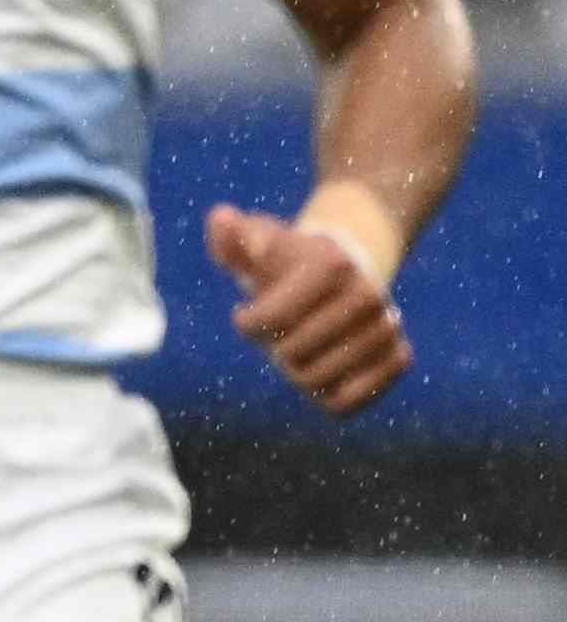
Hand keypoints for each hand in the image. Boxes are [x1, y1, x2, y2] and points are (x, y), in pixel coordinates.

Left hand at [210, 199, 410, 415]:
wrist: (344, 276)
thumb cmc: (286, 265)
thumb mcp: (255, 246)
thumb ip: (230, 236)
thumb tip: (222, 219)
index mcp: (331, 264)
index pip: (271, 320)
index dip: (247, 325)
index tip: (246, 315)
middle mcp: (368, 295)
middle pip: (292, 353)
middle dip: (272, 348)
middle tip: (278, 333)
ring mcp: (388, 328)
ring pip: (317, 380)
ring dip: (295, 372)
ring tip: (299, 349)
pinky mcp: (399, 359)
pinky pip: (347, 402)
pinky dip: (324, 394)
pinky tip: (322, 368)